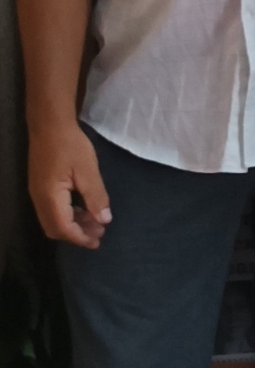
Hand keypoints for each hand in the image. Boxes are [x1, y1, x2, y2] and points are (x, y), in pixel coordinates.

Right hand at [28, 120, 109, 248]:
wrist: (49, 125)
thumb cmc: (70, 145)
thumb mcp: (88, 170)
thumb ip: (96, 196)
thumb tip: (104, 220)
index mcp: (50, 196)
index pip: (63, 227)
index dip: (80, 238)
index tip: (98, 242)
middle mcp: (39, 199)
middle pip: (55, 228)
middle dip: (76, 235)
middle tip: (99, 233)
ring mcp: (37, 193)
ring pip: (53, 220)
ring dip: (73, 225)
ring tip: (96, 223)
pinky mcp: (40, 187)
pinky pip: (52, 210)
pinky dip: (68, 215)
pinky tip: (84, 210)